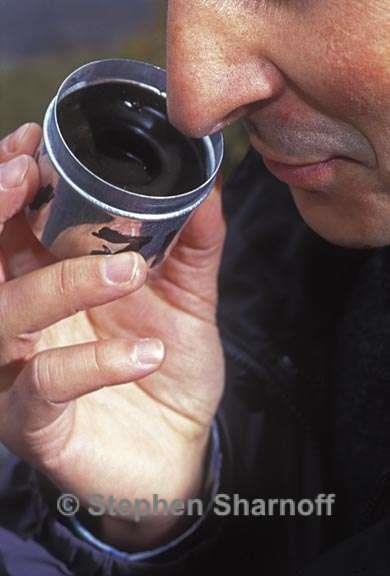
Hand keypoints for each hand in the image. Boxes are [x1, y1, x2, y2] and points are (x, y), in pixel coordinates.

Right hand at [0, 124, 225, 548]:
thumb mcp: (186, 299)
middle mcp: (22, 320)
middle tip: (31, 174)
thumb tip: (209, 187)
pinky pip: (47, 384)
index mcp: (48, 280)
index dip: (10, 178)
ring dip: (61, 283)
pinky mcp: (32, 422)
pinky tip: (148, 350)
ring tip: (128, 270)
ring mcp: (17, 371)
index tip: (35, 141)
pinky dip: (96, 363)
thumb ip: (191, 246)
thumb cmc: (170, 369)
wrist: (175, 448)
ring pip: (5, 316)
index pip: (10, 221)